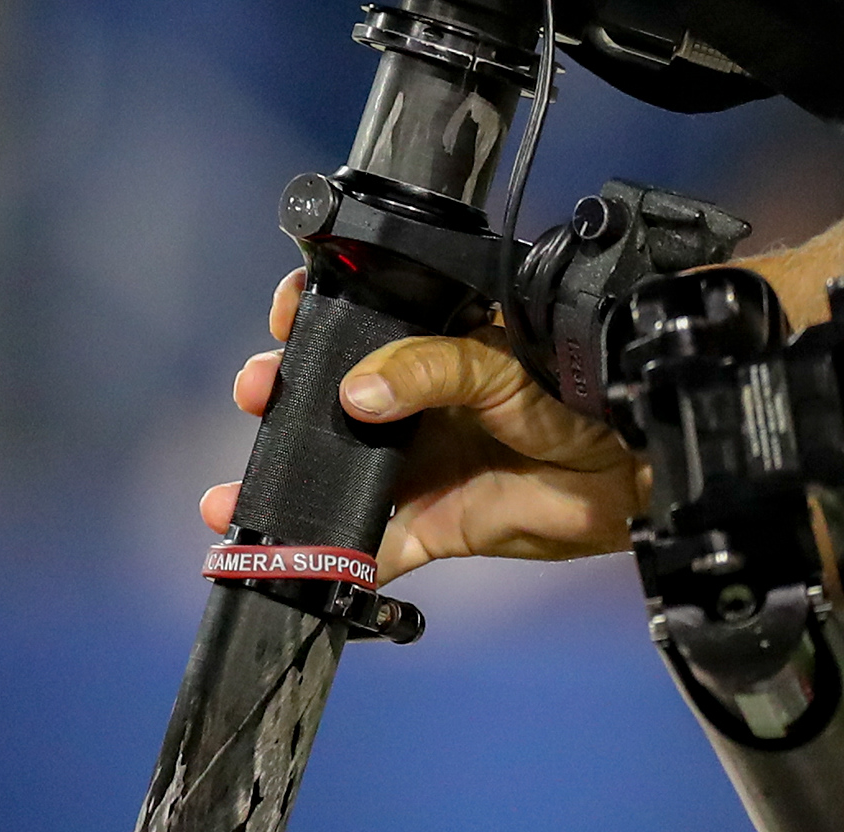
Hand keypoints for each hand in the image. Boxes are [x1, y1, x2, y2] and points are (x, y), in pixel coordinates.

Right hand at [198, 267, 645, 582]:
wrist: (642, 474)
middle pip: (325, 396)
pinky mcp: (437, 523)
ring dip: (284, 484)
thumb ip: (426, 368)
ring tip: (235, 496)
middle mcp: (412, 399)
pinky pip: (377, 544)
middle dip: (276, 396)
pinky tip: (296, 559)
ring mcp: (420, 462)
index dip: (308, 317)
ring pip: (335, 473)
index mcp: (426, 341)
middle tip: (257, 394)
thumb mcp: (498, 363)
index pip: (351, 318)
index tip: (284, 320)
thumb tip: (355, 392)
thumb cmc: (577, 394)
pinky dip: (338, 558)